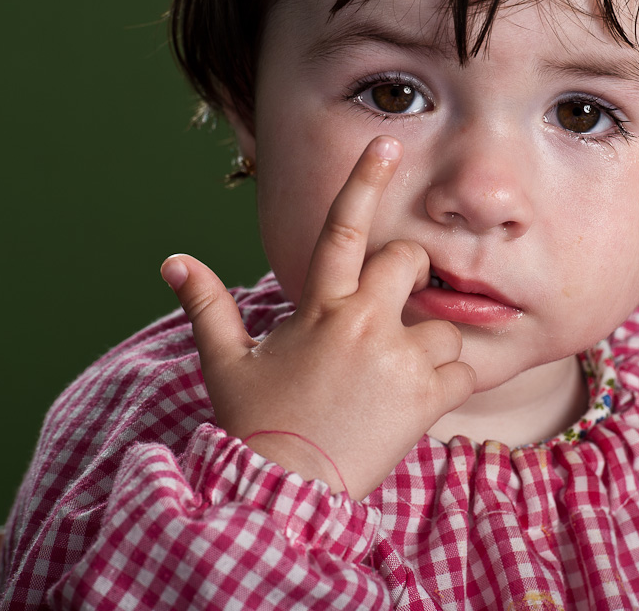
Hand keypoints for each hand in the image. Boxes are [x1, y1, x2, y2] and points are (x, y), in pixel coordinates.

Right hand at [161, 136, 476, 498]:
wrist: (283, 492)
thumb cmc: (256, 423)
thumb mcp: (225, 363)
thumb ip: (207, 305)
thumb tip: (173, 262)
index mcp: (318, 308)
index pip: (342, 229)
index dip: (364, 182)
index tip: (388, 145)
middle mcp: (363, 323)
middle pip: (410, 261)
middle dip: (408, 272)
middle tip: (391, 305)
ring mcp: (398, 359)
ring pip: (444, 322)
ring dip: (429, 342)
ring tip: (395, 374)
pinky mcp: (426, 398)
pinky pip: (464, 368)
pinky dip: (451, 379)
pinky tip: (418, 397)